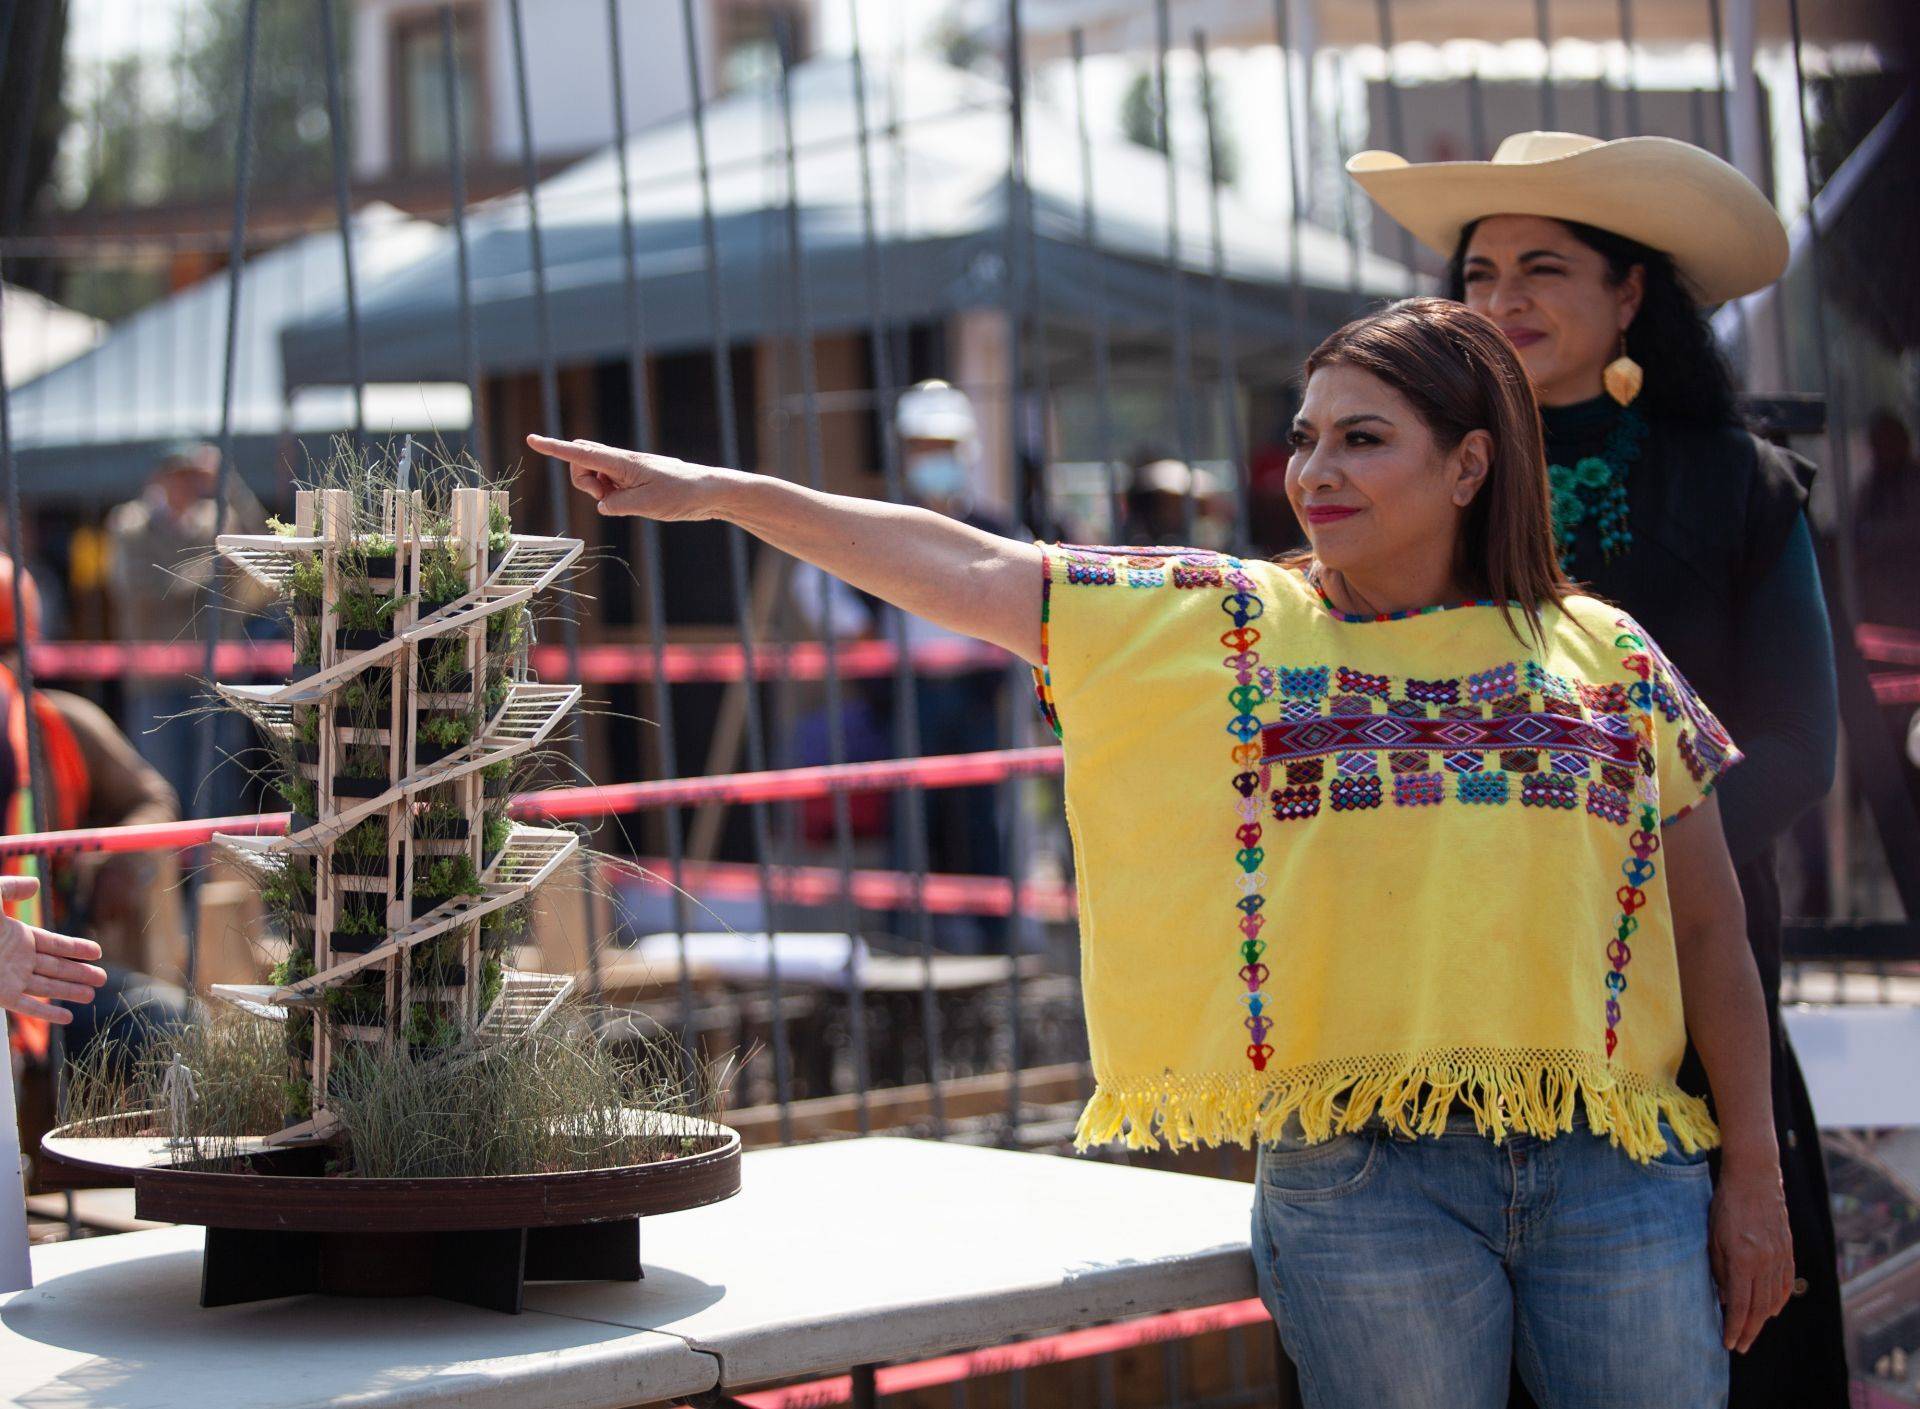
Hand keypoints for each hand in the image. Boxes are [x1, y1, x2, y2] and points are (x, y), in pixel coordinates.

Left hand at [0, 877, 105, 1024]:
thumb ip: (10, 888)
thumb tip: (35, 884)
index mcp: (17, 936)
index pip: (54, 943)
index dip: (76, 948)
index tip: (97, 952)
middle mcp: (17, 959)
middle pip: (55, 967)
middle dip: (79, 973)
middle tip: (102, 979)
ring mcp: (9, 978)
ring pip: (47, 987)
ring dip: (69, 992)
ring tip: (90, 996)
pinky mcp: (0, 995)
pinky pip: (27, 1006)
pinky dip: (47, 1013)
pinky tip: (65, 1017)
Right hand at [527, 435, 733, 521]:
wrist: (708, 492)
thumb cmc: (680, 494)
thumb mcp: (644, 505)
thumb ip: (615, 505)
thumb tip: (602, 504)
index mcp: (622, 463)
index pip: (580, 454)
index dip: (554, 448)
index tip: (531, 439)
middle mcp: (622, 462)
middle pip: (582, 462)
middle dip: (582, 481)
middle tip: (608, 499)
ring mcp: (627, 470)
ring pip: (595, 476)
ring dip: (599, 492)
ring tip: (627, 503)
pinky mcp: (634, 480)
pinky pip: (610, 486)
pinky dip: (612, 496)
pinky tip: (635, 503)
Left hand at [1709, 1153, 1794, 1352]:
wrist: (1754, 1178)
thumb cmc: (1726, 1204)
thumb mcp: (1713, 1236)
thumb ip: (1719, 1269)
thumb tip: (1727, 1300)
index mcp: (1743, 1258)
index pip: (1740, 1304)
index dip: (1735, 1326)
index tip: (1728, 1343)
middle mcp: (1765, 1262)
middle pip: (1760, 1308)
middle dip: (1749, 1330)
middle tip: (1740, 1347)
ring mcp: (1780, 1257)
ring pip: (1774, 1299)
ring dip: (1763, 1319)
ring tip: (1752, 1332)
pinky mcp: (1788, 1250)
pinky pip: (1786, 1283)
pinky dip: (1780, 1300)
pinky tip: (1772, 1310)